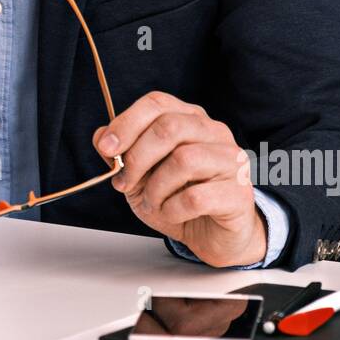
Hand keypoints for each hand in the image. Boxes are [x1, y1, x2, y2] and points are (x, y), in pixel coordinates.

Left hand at [92, 90, 265, 266]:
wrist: (213, 236)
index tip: (106, 148)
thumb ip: (121, 154)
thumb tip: (101, 136)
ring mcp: (231, 161)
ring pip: (183, 160)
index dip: (126, 122)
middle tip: (125, 183)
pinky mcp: (238, 194)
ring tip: (153, 201)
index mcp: (190, 119)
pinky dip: (172, 209)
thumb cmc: (179, 199)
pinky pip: (195, 198)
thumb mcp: (140, 175)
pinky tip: (172, 213)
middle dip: (137, 158)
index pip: (157, 103)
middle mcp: (214, 133)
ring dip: (156, 187)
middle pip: (169, 127)